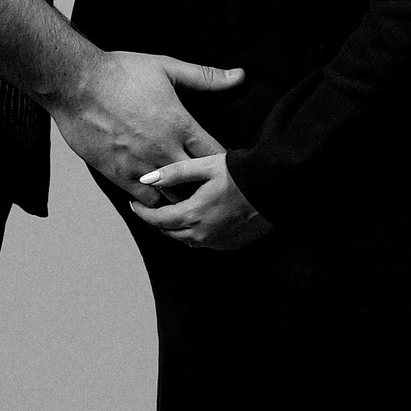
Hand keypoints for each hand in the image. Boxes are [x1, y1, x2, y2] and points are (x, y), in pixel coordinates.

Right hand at [50, 49, 242, 192]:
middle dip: (206, 186)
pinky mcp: (118, 175)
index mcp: (180, 125)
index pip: (216, 155)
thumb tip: (240, 76)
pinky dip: (155, 202)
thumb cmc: (120, 72)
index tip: (226, 166)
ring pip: (173, 197)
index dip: (224, 163)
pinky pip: (145, 201)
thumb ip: (205, 77)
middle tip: (210, 188)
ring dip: (182, 197)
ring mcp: (141, 166)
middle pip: (198, 183)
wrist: (75, 84)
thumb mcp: (167, 67)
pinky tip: (158, 197)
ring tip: (188, 198)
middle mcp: (164, 150)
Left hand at [131, 151, 272, 249]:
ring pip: (186, 240)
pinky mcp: (232, 244)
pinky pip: (205, 242)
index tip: (135, 204)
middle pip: (169, 232)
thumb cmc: (240, 174)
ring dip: (177, 228)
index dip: (143, 212)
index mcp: (192, 215)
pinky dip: (196, 233)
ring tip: (173, 211)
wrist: (275, 188)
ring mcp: (217, 243)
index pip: (157, 219)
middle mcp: (202, 235)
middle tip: (151, 207)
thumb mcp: (205, 166)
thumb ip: (173, 173)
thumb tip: (146, 179)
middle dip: (158, 220)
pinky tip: (199, 218)